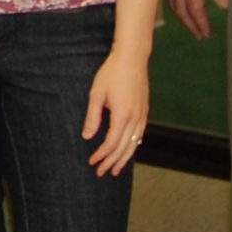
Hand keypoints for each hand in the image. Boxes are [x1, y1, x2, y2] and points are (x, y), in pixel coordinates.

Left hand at [84, 45, 150, 174]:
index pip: (111, 143)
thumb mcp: (97, 94)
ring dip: (124, 158)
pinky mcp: (144, 112)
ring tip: (115, 170)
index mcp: (122, 115)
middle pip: (123, 148)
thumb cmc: (111, 73)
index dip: (101, 155)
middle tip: (101, 172)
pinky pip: (139, 135)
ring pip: (134, 144)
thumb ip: (93, 117)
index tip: (92, 161)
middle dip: (111, 162)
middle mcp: (135, 119)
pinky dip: (133, 147)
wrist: (132, 58)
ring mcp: (142, 116)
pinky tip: (127, 151)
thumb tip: (87, 137)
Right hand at [164, 0, 228, 39]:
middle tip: (198, 35)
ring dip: (180, 17)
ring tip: (189, 25)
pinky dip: (171, 5)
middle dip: (190, 25)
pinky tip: (176, 6)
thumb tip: (223, 6)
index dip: (200, 24)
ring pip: (171, 4)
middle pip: (181, 11)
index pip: (195, 9)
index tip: (206, 33)